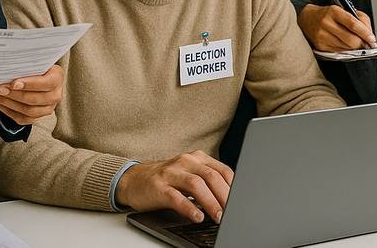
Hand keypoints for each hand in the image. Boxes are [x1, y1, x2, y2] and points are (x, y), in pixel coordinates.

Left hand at [0, 63, 64, 125]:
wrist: (34, 76)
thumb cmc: (32, 66)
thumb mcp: (32, 62)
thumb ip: (23, 64)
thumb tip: (3, 66)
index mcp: (57, 77)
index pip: (47, 83)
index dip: (30, 84)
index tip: (14, 83)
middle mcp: (55, 95)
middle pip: (34, 99)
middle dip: (13, 94)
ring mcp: (46, 108)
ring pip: (27, 110)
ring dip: (6, 102)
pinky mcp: (35, 118)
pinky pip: (20, 118)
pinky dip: (4, 109)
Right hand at [115, 151, 233, 222]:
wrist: (134, 180)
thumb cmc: (167, 180)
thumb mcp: (189, 175)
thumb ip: (209, 182)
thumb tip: (232, 199)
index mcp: (197, 158)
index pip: (222, 170)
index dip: (234, 187)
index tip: (242, 201)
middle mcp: (185, 162)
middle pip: (211, 176)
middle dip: (225, 196)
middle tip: (233, 212)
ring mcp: (171, 173)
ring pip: (196, 185)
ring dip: (210, 202)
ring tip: (218, 217)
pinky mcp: (158, 187)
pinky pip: (176, 197)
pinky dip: (188, 207)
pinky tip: (197, 216)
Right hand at [297, 4, 376, 51]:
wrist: (306, 18)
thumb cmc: (328, 14)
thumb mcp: (343, 9)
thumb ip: (359, 19)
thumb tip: (369, 34)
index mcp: (333, 11)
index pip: (353, 24)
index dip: (365, 33)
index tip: (372, 39)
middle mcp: (326, 23)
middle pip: (351, 40)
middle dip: (361, 43)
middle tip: (366, 43)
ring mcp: (322, 36)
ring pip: (347, 48)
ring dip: (354, 47)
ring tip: (355, 42)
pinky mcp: (320, 46)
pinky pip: (340, 52)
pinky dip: (346, 50)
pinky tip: (345, 44)